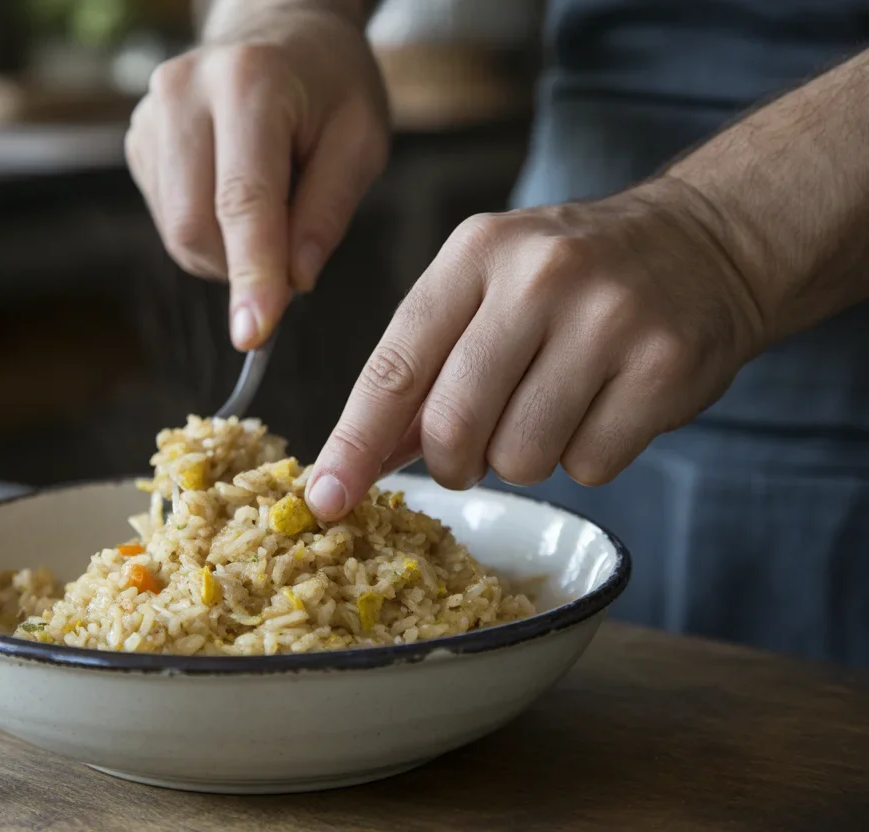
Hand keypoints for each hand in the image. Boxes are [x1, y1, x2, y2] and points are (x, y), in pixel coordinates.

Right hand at [125, 2, 388, 349]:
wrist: (280, 31)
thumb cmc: (330, 85)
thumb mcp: (360, 138)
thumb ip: (328, 211)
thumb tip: (294, 283)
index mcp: (248, 84)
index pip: (243, 201)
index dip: (249, 274)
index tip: (254, 334)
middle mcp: (184, 94)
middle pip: (194, 225)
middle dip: (240, 268)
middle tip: (291, 259)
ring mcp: (151, 115)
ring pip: (176, 231)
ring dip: (226, 251)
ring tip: (270, 206)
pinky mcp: (138, 140)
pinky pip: (167, 218)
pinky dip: (207, 231)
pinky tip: (234, 194)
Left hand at [305, 178, 769, 518]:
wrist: (703, 242)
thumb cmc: (570, 279)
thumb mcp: (486, 287)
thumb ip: (423, 365)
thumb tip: (360, 459)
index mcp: (476, 253)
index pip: (395, 367)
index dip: (354, 443)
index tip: (326, 499)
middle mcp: (539, 277)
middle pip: (454, 427)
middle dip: (452, 462)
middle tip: (473, 449)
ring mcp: (608, 320)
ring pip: (521, 459)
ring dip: (524, 459)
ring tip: (552, 406)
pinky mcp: (664, 367)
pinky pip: (589, 467)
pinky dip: (586, 457)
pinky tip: (605, 406)